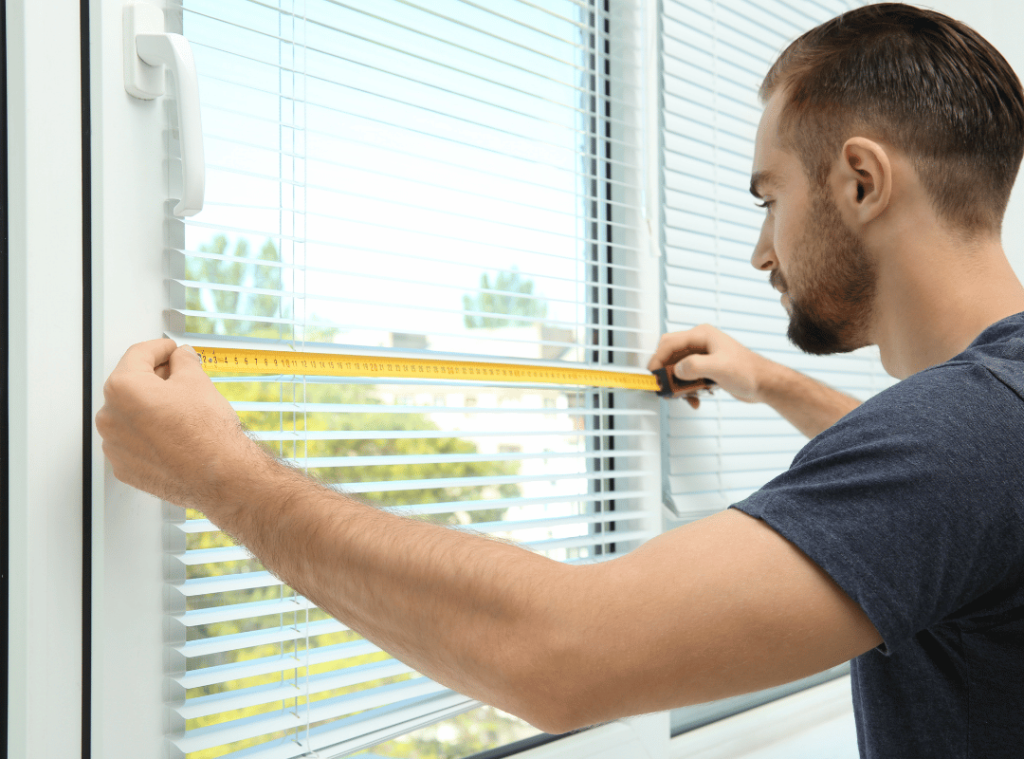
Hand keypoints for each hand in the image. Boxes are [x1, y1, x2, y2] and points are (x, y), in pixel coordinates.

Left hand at [96, 338, 260, 508]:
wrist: (220, 475)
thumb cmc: (207, 433)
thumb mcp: (197, 382)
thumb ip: (183, 362)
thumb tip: (181, 357)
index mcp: (123, 388)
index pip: (138, 355)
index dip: (160, 348)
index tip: (170, 350)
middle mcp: (110, 417)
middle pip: (130, 386)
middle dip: (155, 379)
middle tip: (181, 378)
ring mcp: (115, 446)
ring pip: (131, 416)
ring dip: (150, 408)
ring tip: (181, 412)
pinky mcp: (125, 468)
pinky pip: (133, 442)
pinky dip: (149, 435)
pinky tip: (174, 435)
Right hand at [648, 324, 771, 409]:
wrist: (764, 384)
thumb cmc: (748, 371)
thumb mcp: (719, 367)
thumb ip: (694, 366)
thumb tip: (677, 371)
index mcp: (702, 335)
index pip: (669, 343)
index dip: (658, 358)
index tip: (653, 374)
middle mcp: (700, 344)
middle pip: (671, 356)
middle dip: (666, 373)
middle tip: (664, 388)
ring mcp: (703, 357)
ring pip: (678, 369)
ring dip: (677, 385)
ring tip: (682, 397)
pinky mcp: (706, 369)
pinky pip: (688, 379)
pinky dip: (687, 390)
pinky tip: (694, 399)